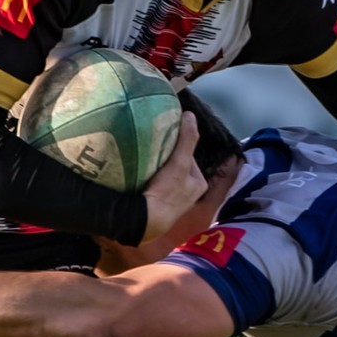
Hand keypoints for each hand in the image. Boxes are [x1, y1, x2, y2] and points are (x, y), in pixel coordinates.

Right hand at [137, 112, 205, 244]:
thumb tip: (190, 114)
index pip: (187, 156)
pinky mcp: (158, 209)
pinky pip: (154, 189)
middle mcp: (189, 194)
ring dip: (154, 171)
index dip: (175, 146)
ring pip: (164, 178)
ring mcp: (173, 204)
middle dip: (164, 160)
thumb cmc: (167, 192)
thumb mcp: (181, 163)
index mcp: (199, 184)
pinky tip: (137, 180)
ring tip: (141, 165)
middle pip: (175, 166)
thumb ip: (187, 139)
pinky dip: (147, 183)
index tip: (162, 143)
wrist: (146, 221)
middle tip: (149, 153)